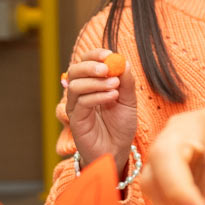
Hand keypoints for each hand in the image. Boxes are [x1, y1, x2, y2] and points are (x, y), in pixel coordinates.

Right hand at [63, 48, 137, 177]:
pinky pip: (81, 103)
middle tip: (107, 69)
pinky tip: (112, 97)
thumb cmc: (121, 125)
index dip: (94, 55)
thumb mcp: (129, 101)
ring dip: (96, 82)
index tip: (108, 54)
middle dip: (91, 67)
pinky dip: (97, 96)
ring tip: (115, 87)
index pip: (86, 62)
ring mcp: (76, 106)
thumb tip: (124, 62)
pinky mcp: (75, 120)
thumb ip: (126, 82)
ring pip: (75, 86)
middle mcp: (80, 93)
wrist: (118, 149)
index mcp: (92, 84)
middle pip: (75, 71)